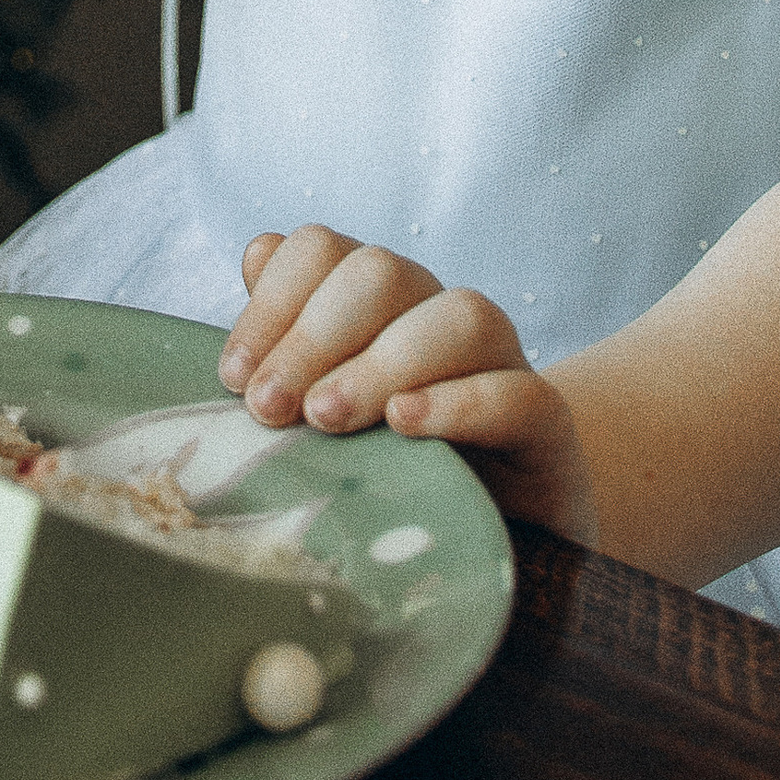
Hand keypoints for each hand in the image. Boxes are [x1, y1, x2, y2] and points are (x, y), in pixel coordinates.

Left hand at [219, 226, 599, 540]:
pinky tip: (405, 424)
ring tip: (325, 419)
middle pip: (380, 274)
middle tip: (268, 409)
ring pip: (458, 317)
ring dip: (380, 364)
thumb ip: (291, 345)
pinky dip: (458, 402)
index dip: (272, 301)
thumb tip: (255, 254)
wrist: (505, 528)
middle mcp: (437, 314)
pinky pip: (516, 391)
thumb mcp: (329, 412)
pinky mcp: (546, 423)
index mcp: (378, 303)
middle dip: (312, 337)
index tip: (233, 376)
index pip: (323, 251)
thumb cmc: (392, 468)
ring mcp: (500, 362)